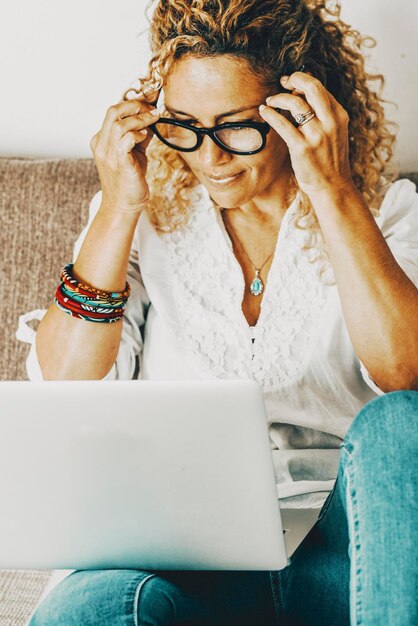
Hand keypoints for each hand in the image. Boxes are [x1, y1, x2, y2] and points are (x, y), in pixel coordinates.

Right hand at [90, 88, 160, 213]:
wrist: (123, 206)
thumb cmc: (129, 180)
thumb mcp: (135, 153)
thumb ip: (140, 135)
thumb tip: (151, 117)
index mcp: (102, 140)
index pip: (114, 112)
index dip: (133, 103)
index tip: (151, 100)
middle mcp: (101, 145)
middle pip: (113, 111)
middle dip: (135, 105)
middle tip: (152, 109)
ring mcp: (108, 154)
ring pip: (118, 123)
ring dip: (139, 118)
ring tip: (153, 120)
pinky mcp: (119, 163)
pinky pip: (125, 140)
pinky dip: (137, 134)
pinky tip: (146, 136)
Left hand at [259, 71, 353, 198]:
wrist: (332, 186)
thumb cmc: (329, 159)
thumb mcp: (334, 132)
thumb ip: (323, 114)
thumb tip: (299, 94)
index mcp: (339, 116)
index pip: (320, 88)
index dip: (303, 80)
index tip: (291, 82)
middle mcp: (330, 122)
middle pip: (312, 88)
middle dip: (294, 79)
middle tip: (282, 82)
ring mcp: (316, 135)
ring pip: (295, 103)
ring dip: (278, 98)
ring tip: (270, 101)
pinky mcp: (302, 148)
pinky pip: (282, 124)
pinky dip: (270, 114)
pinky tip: (264, 111)